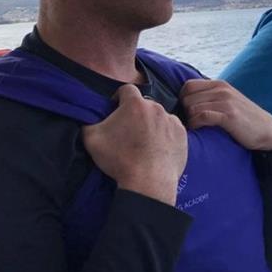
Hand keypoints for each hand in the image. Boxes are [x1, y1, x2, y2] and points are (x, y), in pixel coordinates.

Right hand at [82, 85, 186, 204]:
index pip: (126, 89)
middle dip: (136, 113)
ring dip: (151, 124)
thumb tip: (89, 116)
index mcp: (135, 104)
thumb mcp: (91, 138)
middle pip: (144, 104)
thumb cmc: (119, 159)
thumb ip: (89, 121)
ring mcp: (172, 121)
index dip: (119, 97)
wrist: (148, 182)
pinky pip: (171, 129)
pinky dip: (165, 135)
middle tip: (129, 131)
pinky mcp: (182, 134)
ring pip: (158, 117)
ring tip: (144, 142)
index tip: (115, 109)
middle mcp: (156, 107)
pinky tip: (157, 148)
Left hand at [180, 79, 271, 150]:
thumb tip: (187, 102)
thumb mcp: (228, 101)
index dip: (183, 100)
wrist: (265, 129)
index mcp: (220, 85)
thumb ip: (211, 97)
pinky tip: (200, 129)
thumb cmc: (243, 118)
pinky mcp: (228, 115)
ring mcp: (226, 102)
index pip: (188, 86)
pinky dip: (196, 124)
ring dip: (190, 120)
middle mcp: (222, 90)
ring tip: (196, 127)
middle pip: (187, 98)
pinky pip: (202, 116)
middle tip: (191, 122)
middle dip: (185, 112)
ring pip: (193, 107)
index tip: (187, 112)